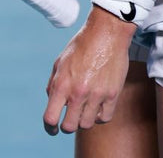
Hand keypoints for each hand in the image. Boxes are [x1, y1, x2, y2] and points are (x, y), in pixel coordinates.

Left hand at [42, 6, 135, 134]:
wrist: (106, 33)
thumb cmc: (81, 46)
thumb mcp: (60, 62)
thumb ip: (53, 84)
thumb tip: (52, 102)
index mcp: (61, 84)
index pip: (50, 118)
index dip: (49, 128)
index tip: (53, 129)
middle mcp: (78, 92)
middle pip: (70, 127)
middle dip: (67, 125)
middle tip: (70, 119)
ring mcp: (96, 95)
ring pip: (87, 124)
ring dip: (84, 119)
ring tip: (85, 107)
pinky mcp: (112, 95)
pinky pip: (104, 118)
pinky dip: (99, 116)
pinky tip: (97, 106)